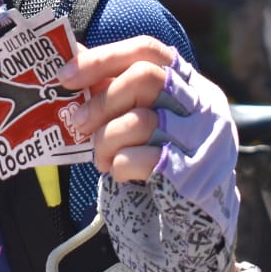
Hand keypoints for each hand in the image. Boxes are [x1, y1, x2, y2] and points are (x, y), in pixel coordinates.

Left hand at [59, 38, 238, 271]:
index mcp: (191, 82)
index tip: (66, 76)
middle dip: (101, 101)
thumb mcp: (141, 117)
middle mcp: (205, 105)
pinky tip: (119, 172)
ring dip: (106, 139)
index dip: (104, 58)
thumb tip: (69, 56)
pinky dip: (121, 165)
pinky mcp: (195, 175)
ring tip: (99, 156)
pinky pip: (143, 159)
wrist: (191, 220)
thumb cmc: (159, 158)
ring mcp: (204, 139)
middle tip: (75, 122)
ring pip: (142, 120)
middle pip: (145, 79)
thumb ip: (114, 88)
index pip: (148, 51)